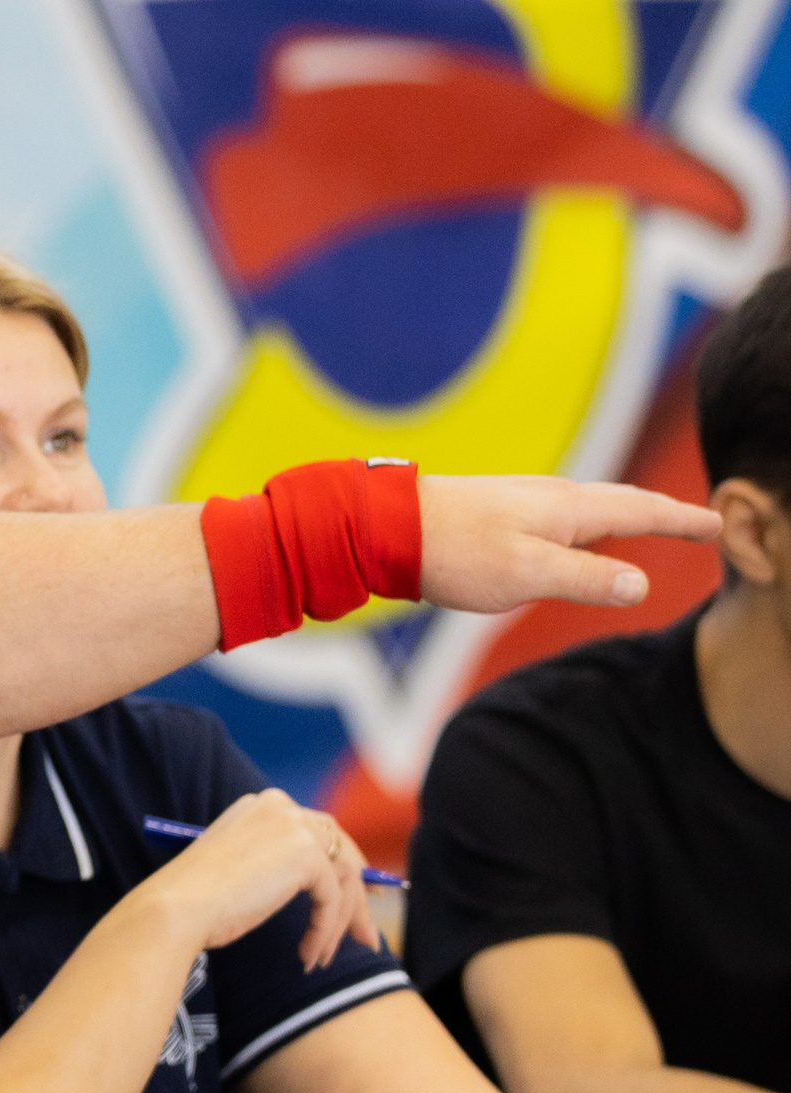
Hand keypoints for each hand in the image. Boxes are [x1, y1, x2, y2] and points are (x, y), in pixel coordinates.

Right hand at [128, 790, 375, 967]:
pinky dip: (325, 931)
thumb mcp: (240, 870)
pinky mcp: (307, 854)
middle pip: (341, 852)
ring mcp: (296, 827)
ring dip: (339, 924)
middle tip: (367, 937)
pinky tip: (308, 954)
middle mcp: (282, 807)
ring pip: (344, 878)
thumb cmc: (195, 900)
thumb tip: (326, 888)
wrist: (176, 908)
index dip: (345, 868)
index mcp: (263, 806)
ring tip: (322, 958)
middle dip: (357, 899)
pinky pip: (333, 899)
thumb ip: (277, 865)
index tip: (359, 901)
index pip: (320, 833)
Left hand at [419, 474, 719, 611]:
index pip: (640, 511)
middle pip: (621, 503)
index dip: (681, 520)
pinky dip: (588, 521)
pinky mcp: (498, 510)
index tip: (717, 524)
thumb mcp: (527, 574)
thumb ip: (584, 579)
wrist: (386, 526)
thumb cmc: (455, 551)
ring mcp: (523, 500)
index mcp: (567, 509)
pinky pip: (562, 513)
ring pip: (590, 506)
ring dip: (626, 513)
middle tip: (698, 522)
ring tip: (649, 522)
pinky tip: (573, 532)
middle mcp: (551, 496)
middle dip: (662, 513)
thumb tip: (640, 586)